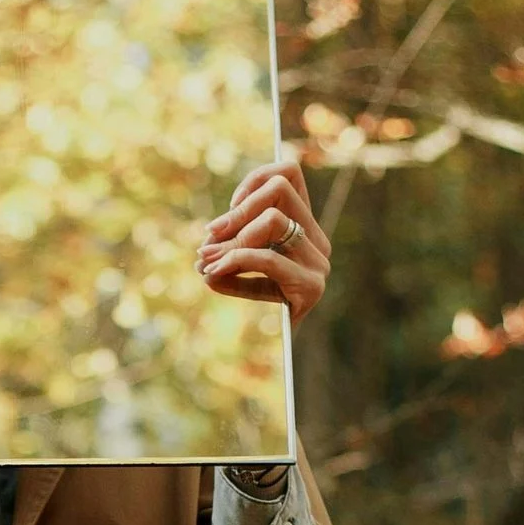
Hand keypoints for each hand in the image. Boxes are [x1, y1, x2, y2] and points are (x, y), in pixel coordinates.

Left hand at [196, 159, 328, 320]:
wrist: (287, 352)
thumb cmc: (264, 306)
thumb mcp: (242, 270)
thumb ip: (228, 249)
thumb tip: (204, 248)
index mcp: (307, 226)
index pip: (289, 172)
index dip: (252, 181)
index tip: (226, 213)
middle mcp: (318, 239)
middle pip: (279, 189)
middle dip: (235, 213)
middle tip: (205, 241)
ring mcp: (318, 262)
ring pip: (273, 218)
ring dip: (232, 237)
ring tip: (207, 260)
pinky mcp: (311, 286)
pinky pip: (266, 257)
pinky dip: (234, 260)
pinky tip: (212, 274)